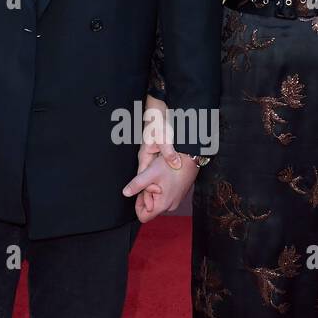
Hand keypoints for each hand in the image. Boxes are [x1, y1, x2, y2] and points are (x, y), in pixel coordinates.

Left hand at [122, 150, 198, 222]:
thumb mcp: (150, 173)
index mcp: (163, 204)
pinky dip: (161, 190)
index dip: (138, 205)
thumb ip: (137, 184)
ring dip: (153, 192)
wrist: (190, 159)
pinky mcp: (178, 196)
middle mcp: (170, 206)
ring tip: (158, 178)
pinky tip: (163, 178)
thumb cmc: (173, 166)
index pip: (143, 217)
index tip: (140, 192)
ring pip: (157, 202)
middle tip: (151, 181)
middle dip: (147, 195)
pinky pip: (164, 197)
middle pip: (150, 209)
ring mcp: (175, 202)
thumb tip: (126, 192)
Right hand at [135, 94, 183, 214]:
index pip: (142, 178)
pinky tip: (167, 184)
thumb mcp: (165, 138)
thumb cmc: (159, 123)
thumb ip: (169, 152)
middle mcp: (145, 159)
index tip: (152, 198)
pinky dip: (161, 178)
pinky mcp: (157, 156)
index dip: (146, 189)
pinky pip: (157, 170)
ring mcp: (150, 157)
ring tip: (163, 198)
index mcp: (145, 156)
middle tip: (157, 204)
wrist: (158, 113)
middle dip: (151, 191)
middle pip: (146, 180)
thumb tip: (175, 165)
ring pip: (151, 176)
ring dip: (156, 186)